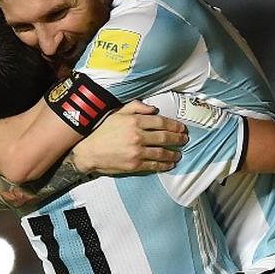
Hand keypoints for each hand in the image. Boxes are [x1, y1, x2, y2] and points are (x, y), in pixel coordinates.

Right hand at [71, 100, 187, 174]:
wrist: (89, 151)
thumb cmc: (103, 131)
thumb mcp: (118, 113)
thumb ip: (136, 107)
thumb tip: (154, 108)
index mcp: (134, 122)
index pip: (161, 122)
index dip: (174, 125)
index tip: (181, 128)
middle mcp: (137, 136)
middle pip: (164, 137)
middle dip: (178, 139)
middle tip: (185, 140)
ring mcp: (137, 152)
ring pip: (161, 152)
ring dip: (173, 153)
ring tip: (179, 154)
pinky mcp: (134, 165)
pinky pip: (154, 165)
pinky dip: (164, 165)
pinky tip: (170, 164)